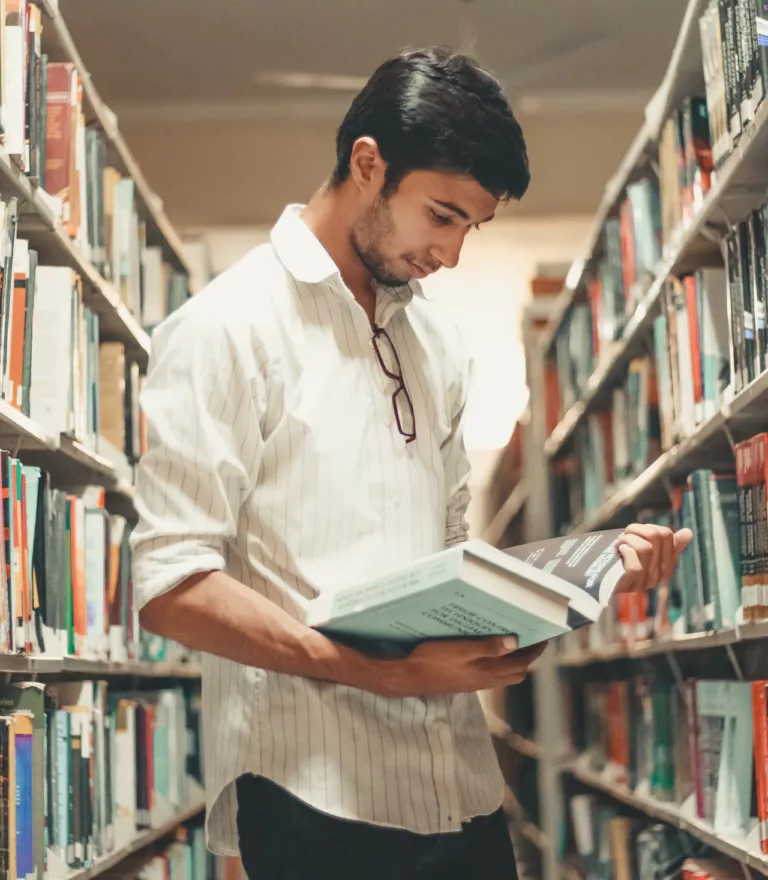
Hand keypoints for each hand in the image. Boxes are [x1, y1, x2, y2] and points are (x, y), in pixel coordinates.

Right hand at [363, 636, 546, 698]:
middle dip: (527, 656)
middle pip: (516, 672)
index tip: (544, 636)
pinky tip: (488, 651)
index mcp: (488, 671)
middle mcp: (485, 680)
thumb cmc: (432, 660)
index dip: (535, 652)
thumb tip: (515, 642)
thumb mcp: (461, 650)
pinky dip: (497, 664)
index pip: (521, 663)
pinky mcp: (465, 682)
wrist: (408, 677)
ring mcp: (474, 683)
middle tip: (530, 637)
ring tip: (512, 641)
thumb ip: (488, 647)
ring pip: (504, 675)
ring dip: (513, 661)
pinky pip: (490, 675)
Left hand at [614, 523, 692, 592]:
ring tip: (619, 544)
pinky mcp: (630, 584)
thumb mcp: (643, 548)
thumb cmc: (620, 561)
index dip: (648, 528)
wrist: (596, 578)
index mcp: (665, 567)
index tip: (636, 534)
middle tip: (624, 536)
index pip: (667, 536)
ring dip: (627, 539)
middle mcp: (657, 577)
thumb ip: (666, 543)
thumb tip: (688, 532)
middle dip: (636, 530)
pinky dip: (624, 551)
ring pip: (645, 548)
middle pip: (657, 537)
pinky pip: (635, 565)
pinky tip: (618, 552)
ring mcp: (644, 582)